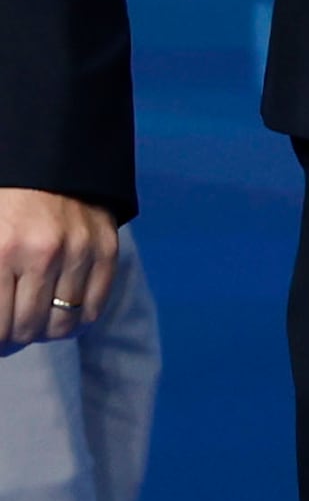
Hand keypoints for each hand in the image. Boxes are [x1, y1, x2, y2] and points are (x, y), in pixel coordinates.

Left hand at [0, 192, 120, 352]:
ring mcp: (80, 252)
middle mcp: (42, 254)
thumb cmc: (5, 204)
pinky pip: (94, 307)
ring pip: (64, 324)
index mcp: (2, 250)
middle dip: (15, 339)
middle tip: (11, 336)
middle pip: (29, 328)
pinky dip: (78, 320)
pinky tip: (62, 312)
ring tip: (37, 324)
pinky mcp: (107, 250)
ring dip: (46, 332)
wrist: (50, 161)